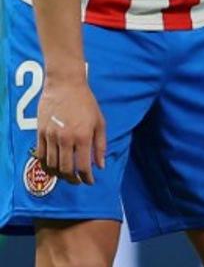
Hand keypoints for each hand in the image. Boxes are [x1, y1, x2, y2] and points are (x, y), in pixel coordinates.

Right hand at [36, 67, 105, 185]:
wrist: (65, 85)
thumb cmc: (86, 103)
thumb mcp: (100, 123)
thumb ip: (100, 146)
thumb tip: (100, 166)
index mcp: (83, 137)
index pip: (84, 166)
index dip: (87, 178)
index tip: (89, 181)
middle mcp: (66, 139)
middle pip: (66, 169)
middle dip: (73, 179)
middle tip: (77, 181)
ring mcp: (51, 135)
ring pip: (52, 164)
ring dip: (59, 174)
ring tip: (65, 175)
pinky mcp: (40, 131)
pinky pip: (40, 154)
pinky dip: (45, 164)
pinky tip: (52, 166)